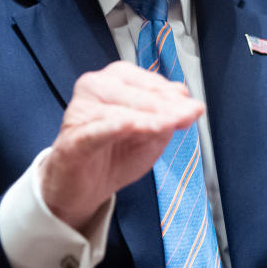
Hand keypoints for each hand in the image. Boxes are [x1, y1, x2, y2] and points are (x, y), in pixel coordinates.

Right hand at [39, 61, 203, 232]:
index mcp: (115, 80)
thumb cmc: (115, 153)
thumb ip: (170, 116)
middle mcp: (95, 88)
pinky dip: (112, 127)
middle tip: (186, 117)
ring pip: (118, 110)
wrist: (83, 187)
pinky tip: (128, 126)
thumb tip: (191, 103)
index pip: (148, 82)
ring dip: (146, 118)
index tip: (194, 109)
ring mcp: (81, 112)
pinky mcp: (73, 140)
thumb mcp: (151, 134)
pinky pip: (95, 131)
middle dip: (164, 106)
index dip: (172, 95)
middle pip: (135, 93)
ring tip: (168, 125)